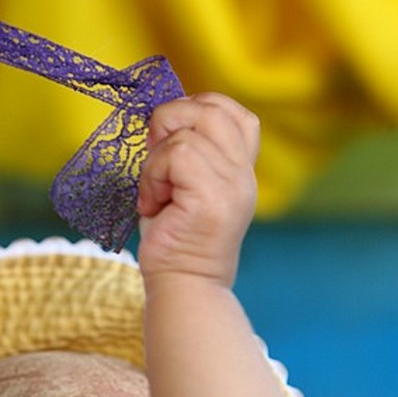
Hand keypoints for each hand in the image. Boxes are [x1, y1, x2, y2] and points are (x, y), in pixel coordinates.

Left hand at [138, 93, 258, 287]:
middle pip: (213, 110)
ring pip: (187, 134)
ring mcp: (232, 186)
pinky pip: (176, 155)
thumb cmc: (175, 239)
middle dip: (171, 119)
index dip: (198, 109)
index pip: (238, 114)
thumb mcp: (184, 187)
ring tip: (156, 191)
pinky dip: (153, 175)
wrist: (184, 287)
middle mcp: (244, 175)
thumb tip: (161, 118)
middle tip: (155, 156)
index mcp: (241, 170)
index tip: (171, 138)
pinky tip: (154, 204)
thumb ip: (185, 152)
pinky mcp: (212, 199)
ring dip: (156, 160)